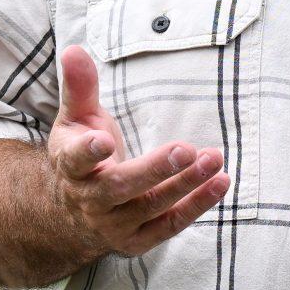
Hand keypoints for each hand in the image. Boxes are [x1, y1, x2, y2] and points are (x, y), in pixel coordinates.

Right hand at [47, 47, 230, 256]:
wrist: (73, 214)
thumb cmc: (81, 157)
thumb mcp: (76, 120)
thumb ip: (80, 87)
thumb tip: (73, 48)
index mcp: (70, 167)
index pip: (76, 160)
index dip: (89, 152)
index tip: (104, 140)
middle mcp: (89, 200)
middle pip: (121, 186)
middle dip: (155, 169)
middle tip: (185, 149)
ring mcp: (113, 225)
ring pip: (152, 205)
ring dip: (186, 184)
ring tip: (214, 159)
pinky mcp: (137, 241)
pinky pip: (170, 225)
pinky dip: (197, 206)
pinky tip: (220, 183)